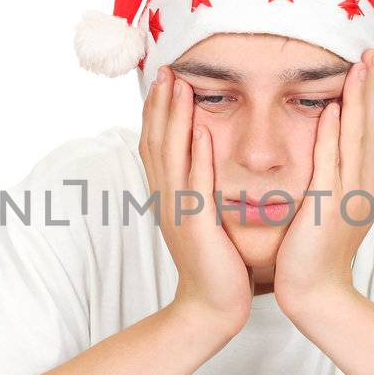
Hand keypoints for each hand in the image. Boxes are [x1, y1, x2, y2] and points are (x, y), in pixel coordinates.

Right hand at [139, 64, 252, 337]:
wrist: (212, 306)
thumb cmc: (217, 263)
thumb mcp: (204, 218)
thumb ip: (202, 188)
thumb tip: (209, 156)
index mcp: (170, 195)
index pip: (156, 144)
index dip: (157, 110)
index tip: (165, 78)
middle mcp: (168, 198)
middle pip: (156, 141)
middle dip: (160, 103)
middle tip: (165, 67)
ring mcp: (178, 211)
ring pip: (171, 155)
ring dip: (174, 118)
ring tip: (178, 85)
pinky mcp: (196, 226)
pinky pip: (195, 184)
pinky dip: (196, 155)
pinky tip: (201, 130)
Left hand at [273, 48, 373, 317]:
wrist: (314, 292)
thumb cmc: (313, 252)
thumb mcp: (331, 207)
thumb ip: (335, 178)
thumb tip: (333, 149)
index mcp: (367, 185)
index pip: (372, 132)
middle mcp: (366, 187)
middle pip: (371, 128)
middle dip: (372, 89)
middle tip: (372, 53)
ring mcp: (352, 197)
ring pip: (357, 138)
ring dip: (358, 100)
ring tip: (360, 67)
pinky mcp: (331, 207)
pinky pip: (333, 162)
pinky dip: (334, 134)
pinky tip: (333, 108)